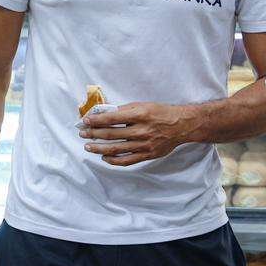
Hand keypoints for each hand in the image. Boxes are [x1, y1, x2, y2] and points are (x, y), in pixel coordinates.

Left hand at [79, 102, 198, 166]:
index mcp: (140, 115)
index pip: (112, 118)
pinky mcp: (147, 155)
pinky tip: (105, 157)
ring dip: (99, 148)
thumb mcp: (144, 105)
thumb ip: (125, 110)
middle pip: (111, 134)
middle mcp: (141, 130)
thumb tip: (105, 113)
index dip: (97, 120)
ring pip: (116, 149)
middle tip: (83, 133)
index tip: (86, 120)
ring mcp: (144, 144)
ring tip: (89, 146)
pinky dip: (114, 160)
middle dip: (94, 134)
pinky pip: (127, 160)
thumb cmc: (161, 112)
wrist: (182, 125)